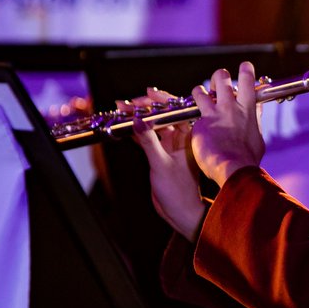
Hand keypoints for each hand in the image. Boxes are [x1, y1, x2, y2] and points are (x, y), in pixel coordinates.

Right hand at [132, 87, 206, 240]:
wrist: (181, 212)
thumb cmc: (178, 191)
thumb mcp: (161, 164)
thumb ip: (149, 142)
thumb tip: (138, 121)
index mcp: (188, 137)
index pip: (175, 111)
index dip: (160, 100)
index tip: (146, 95)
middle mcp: (180, 139)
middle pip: (161, 116)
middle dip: (144, 108)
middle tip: (126, 104)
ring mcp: (170, 146)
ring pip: (152, 126)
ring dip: (138, 119)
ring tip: (121, 110)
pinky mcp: (160, 155)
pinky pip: (147, 139)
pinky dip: (135, 132)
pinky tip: (123, 126)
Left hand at [189, 61, 266, 187]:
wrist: (234, 168)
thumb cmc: (248, 157)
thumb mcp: (258, 137)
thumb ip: (256, 121)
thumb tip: (258, 111)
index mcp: (247, 110)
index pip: (248, 81)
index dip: (246, 70)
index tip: (245, 66)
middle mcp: (229, 107)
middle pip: (221, 77)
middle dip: (219, 77)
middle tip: (219, 84)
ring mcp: (213, 114)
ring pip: (200, 91)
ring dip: (200, 93)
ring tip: (201, 99)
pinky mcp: (199, 124)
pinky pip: (192, 116)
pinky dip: (193, 120)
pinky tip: (194, 128)